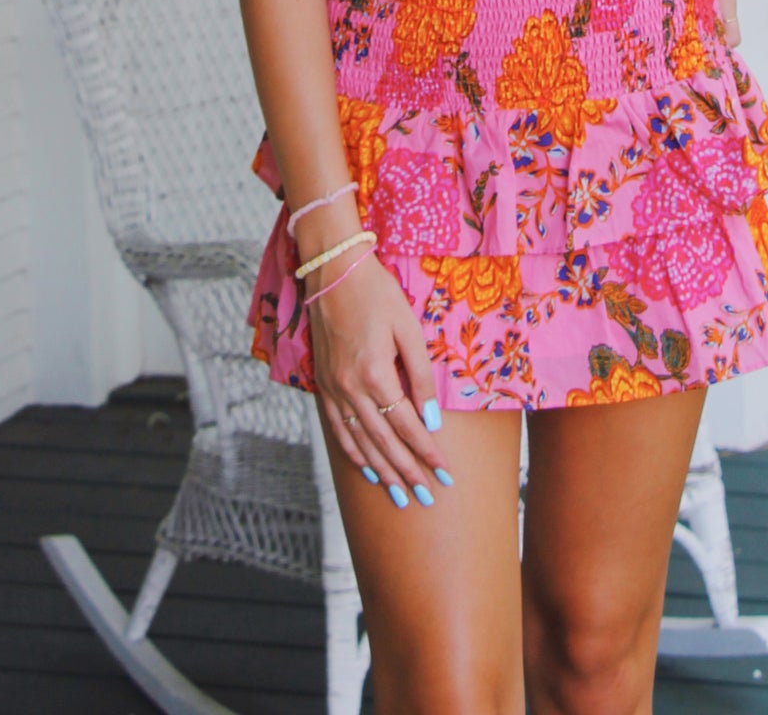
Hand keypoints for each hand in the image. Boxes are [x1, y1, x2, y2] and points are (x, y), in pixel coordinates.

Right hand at [306, 251, 452, 505]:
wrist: (333, 271)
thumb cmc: (377, 293)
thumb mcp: (408, 328)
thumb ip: (420, 376)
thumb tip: (432, 420)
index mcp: (375, 374)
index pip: (406, 426)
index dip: (426, 452)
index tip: (444, 474)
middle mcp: (351, 388)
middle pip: (383, 442)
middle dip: (406, 472)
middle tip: (426, 496)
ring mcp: (333, 389)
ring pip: (359, 443)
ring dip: (382, 472)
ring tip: (399, 496)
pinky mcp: (323, 384)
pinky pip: (338, 429)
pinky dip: (353, 453)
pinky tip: (367, 469)